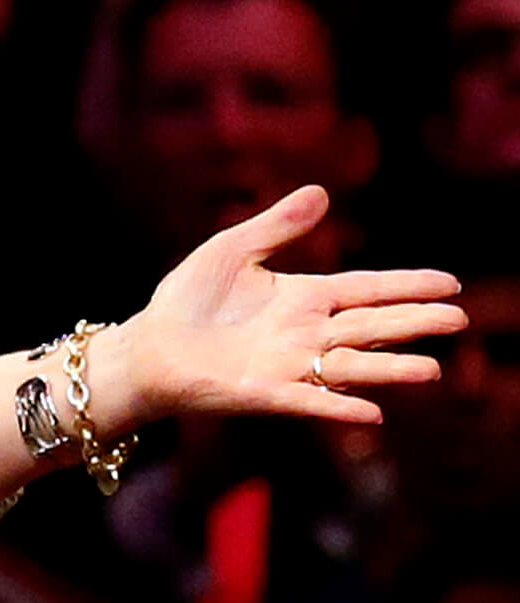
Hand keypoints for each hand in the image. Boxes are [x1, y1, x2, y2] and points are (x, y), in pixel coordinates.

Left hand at [113, 186, 458, 431]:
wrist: (145, 347)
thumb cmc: (186, 300)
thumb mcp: (232, 250)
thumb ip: (276, 225)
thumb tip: (321, 191)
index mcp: (304, 298)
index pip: (367, 289)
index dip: (407, 286)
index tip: (450, 284)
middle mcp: (305, 335)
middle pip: (371, 327)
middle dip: (414, 324)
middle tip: (458, 321)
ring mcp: (288, 366)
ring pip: (350, 367)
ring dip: (389, 369)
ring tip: (431, 369)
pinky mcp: (263, 393)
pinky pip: (309, 400)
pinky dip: (339, 406)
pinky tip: (373, 412)